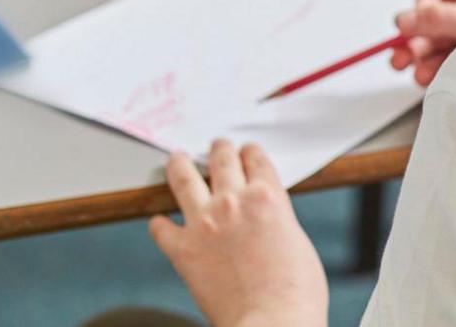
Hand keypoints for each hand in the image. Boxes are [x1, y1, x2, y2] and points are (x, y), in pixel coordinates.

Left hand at [149, 141, 327, 326]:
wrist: (272, 322)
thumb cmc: (295, 293)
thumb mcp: (297, 241)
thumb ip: (278, 221)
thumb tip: (267, 221)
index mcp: (267, 197)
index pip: (255, 159)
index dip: (250, 153)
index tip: (246, 152)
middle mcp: (233, 201)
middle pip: (222, 159)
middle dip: (220, 150)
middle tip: (217, 147)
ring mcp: (204, 222)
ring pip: (184, 178)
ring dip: (180, 165)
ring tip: (177, 159)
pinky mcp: (182, 249)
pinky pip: (160, 227)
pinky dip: (159, 223)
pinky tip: (158, 221)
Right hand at [389, 0, 455, 86]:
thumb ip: (443, 17)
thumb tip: (402, 20)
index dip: (420, 10)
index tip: (415, 28)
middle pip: (429, 24)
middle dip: (413, 42)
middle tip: (400, 59)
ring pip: (433, 48)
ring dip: (421, 61)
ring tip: (419, 75)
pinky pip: (445, 67)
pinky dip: (435, 73)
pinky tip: (431, 80)